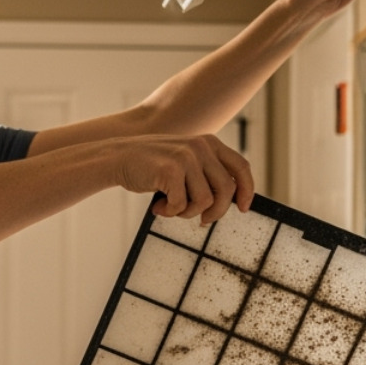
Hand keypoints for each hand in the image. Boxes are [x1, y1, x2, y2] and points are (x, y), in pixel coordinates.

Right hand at [112, 134, 253, 223]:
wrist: (118, 158)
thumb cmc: (154, 166)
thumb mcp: (186, 161)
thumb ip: (206, 173)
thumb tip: (231, 200)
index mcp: (209, 143)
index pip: (240, 167)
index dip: (247, 190)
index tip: (244, 208)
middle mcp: (201, 146)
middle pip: (226, 190)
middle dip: (216, 212)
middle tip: (202, 221)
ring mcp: (186, 157)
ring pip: (204, 201)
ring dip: (188, 213)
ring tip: (172, 208)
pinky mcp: (171, 170)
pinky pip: (181, 205)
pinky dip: (170, 212)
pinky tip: (158, 207)